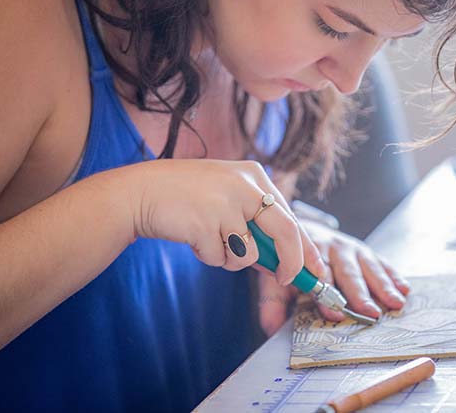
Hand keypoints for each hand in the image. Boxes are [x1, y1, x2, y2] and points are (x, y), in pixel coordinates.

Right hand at [125, 159, 324, 285]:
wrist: (139, 193)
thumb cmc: (186, 199)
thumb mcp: (228, 200)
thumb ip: (256, 224)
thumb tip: (283, 263)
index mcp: (255, 176)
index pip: (292, 217)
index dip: (305, 248)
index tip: (316, 270)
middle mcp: (245, 184)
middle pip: (285, 233)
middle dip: (289, 264)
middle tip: (285, 279)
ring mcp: (225, 202)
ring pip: (249, 253)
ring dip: (231, 259)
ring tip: (211, 240)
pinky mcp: (205, 221)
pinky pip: (220, 258)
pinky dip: (209, 257)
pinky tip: (193, 237)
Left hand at [256, 221, 409, 335]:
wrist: (296, 224)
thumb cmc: (287, 255)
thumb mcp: (273, 274)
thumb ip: (272, 301)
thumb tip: (270, 327)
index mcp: (309, 252)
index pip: (319, 275)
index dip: (326, 294)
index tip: (332, 313)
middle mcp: (332, 247)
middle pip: (348, 272)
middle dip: (360, 293)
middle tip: (371, 313)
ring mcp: (351, 247)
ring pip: (368, 266)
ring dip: (383, 286)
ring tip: (396, 303)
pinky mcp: (364, 250)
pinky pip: (381, 262)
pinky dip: (393, 275)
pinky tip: (405, 289)